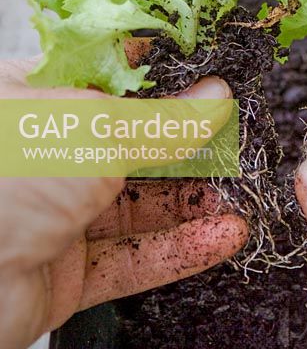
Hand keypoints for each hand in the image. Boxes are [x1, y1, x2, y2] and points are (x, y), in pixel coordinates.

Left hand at [0, 60, 247, 348]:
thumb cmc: (2, 177)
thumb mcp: (93, 128)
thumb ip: (160, 119)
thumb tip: (213, 98)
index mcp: (37, 98)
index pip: (112, 79)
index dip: (166, 78)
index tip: (214, 77)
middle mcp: (45, 153)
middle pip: (132, 144)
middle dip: (188, 146)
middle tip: (236, 139)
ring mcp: (54, 214)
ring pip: (137, 203)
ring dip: (192, 201)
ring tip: (241, 191)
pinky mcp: (64, 271)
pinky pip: (132, 256)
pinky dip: (180, 247)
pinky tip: (222, 234)